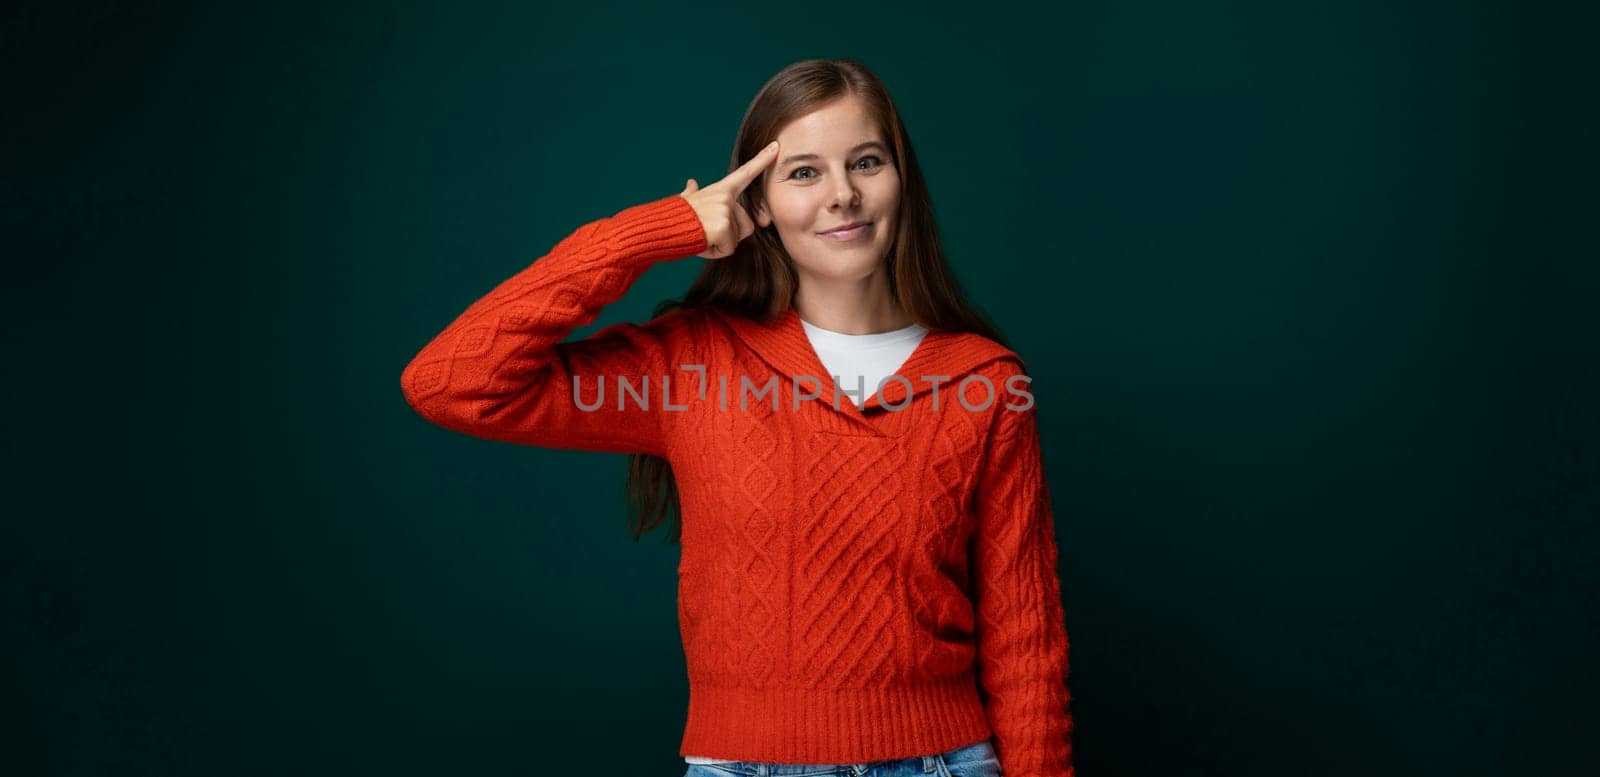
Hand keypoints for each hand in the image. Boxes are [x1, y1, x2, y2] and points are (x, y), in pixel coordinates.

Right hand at [678, 140, 779, 259]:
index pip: (746, 172)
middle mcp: (726, 198)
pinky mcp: (725, 227)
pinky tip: (702, 242)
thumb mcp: (687, 201)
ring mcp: (726, 211)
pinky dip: (715, 252)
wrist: (661, 227)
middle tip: (707, 231)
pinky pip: (728, 249)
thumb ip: (693, 193)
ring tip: (702, 235)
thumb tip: (691, 183)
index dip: (762, 160)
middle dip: (730, 237)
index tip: (776, 146)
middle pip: (747, 227)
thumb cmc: (675, 217)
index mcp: (720, 189)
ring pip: (736, 240)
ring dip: (721, 244)